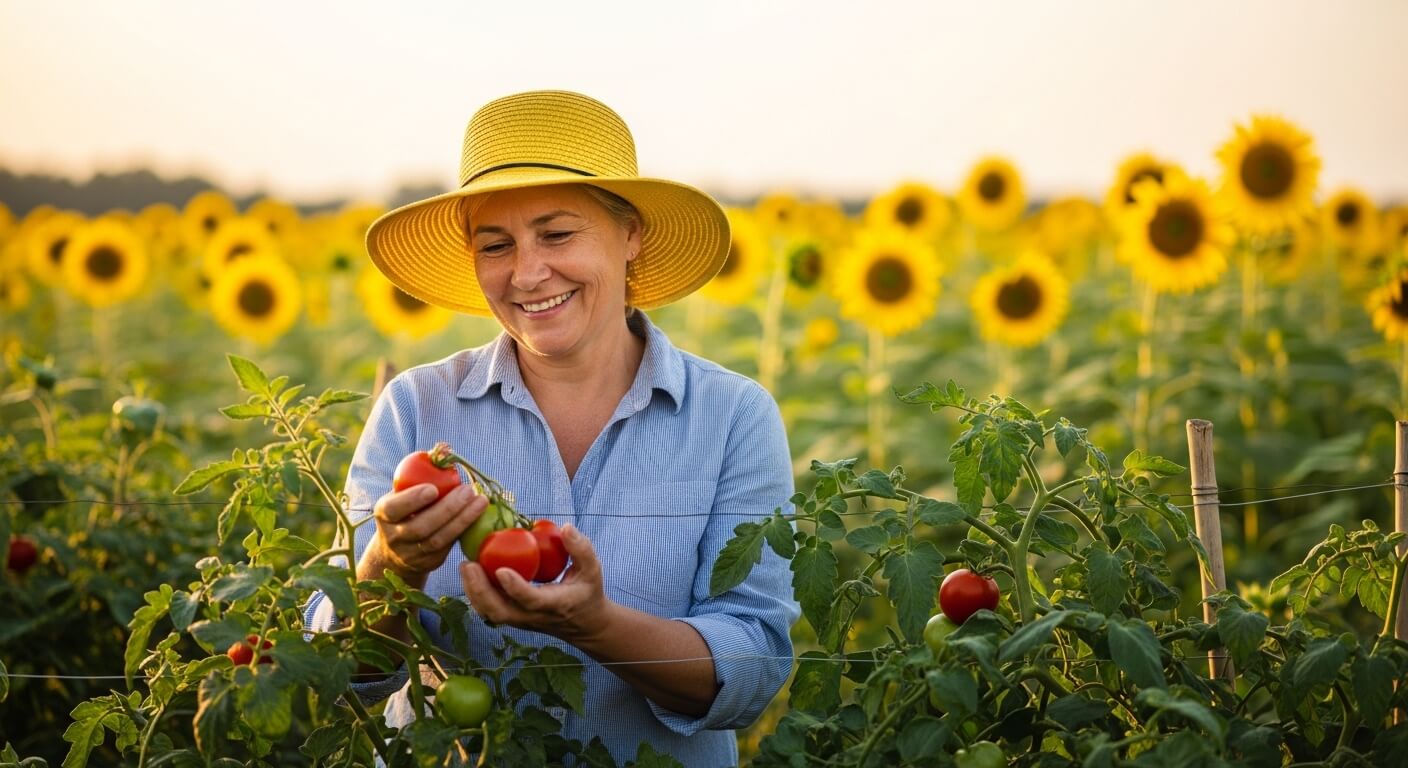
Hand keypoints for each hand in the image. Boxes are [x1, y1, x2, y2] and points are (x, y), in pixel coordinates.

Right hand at [366, 483, 485, 581]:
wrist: (396, 549)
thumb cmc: (406, 507)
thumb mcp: (405, 490)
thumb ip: (421, 471)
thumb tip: (446, 447)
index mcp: (384, 514)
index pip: (394, 509)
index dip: (413, 500)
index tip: (433, 488)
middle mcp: (394, 537)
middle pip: (421, 527)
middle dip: (447, 509)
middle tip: (469, 490)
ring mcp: (411, 555)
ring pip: (438, 541)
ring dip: (462, 520)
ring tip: (481, 501)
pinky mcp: (429, 564)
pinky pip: (448, 549)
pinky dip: (464, 531)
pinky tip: (478, 516)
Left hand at [460, 523, 611, 642]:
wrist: (584, 625)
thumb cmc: (588, 592)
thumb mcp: (593, 569)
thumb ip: (581, 549)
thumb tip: (565, 527)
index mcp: (554, 604)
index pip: (531, 600)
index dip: (515, 587)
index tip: (500, 570)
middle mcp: (533, 616)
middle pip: (500, 612)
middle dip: (480, 590)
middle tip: (468, 564)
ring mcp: (520, 621)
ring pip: (490, 613)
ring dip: (473, 592)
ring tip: (465, 566)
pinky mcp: (513, 618)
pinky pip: (489, 610)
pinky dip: (476, 594)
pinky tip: (470, 573)